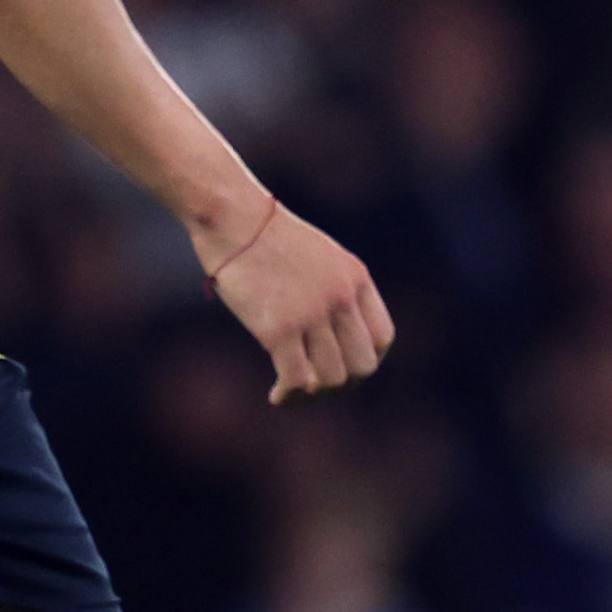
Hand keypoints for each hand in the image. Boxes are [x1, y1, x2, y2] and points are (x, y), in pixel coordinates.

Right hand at [203, 202, 393, 403]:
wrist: (230, 215)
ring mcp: (312, 314)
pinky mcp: (279, 327)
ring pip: (332, 378)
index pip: (382, 338)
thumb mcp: (315, 253)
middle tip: (315, 385)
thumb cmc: (260, 232)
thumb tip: (328, 327)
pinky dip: (289, 395)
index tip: (340, 365)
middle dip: (341, 383)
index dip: (364, 360)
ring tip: (292, 392)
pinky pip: (297, 379)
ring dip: (314, 394)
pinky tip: (276, 396)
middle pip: (362, 365)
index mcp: (355, 277)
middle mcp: (341, 298)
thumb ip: (332, 286)